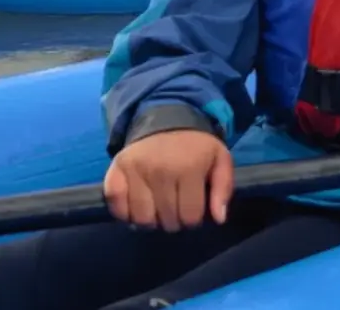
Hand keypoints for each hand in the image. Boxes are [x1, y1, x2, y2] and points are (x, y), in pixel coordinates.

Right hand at [103, 129, 233, 231]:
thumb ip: (223, 189)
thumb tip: (219, 219)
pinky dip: (124, 213)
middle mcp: (160, 170)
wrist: (165, 118)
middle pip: (166, 220)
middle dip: (173, 220)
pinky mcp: (116, 169)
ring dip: (151, 221)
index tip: (191, 209)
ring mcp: (135, 170)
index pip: (190, 217)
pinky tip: (135, 208)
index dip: (193, 219)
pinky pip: (116, 204)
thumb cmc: (195, 145)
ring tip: (157, 209)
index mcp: (188, 168)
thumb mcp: (220, 160)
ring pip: (142, 218)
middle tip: (174, 208)